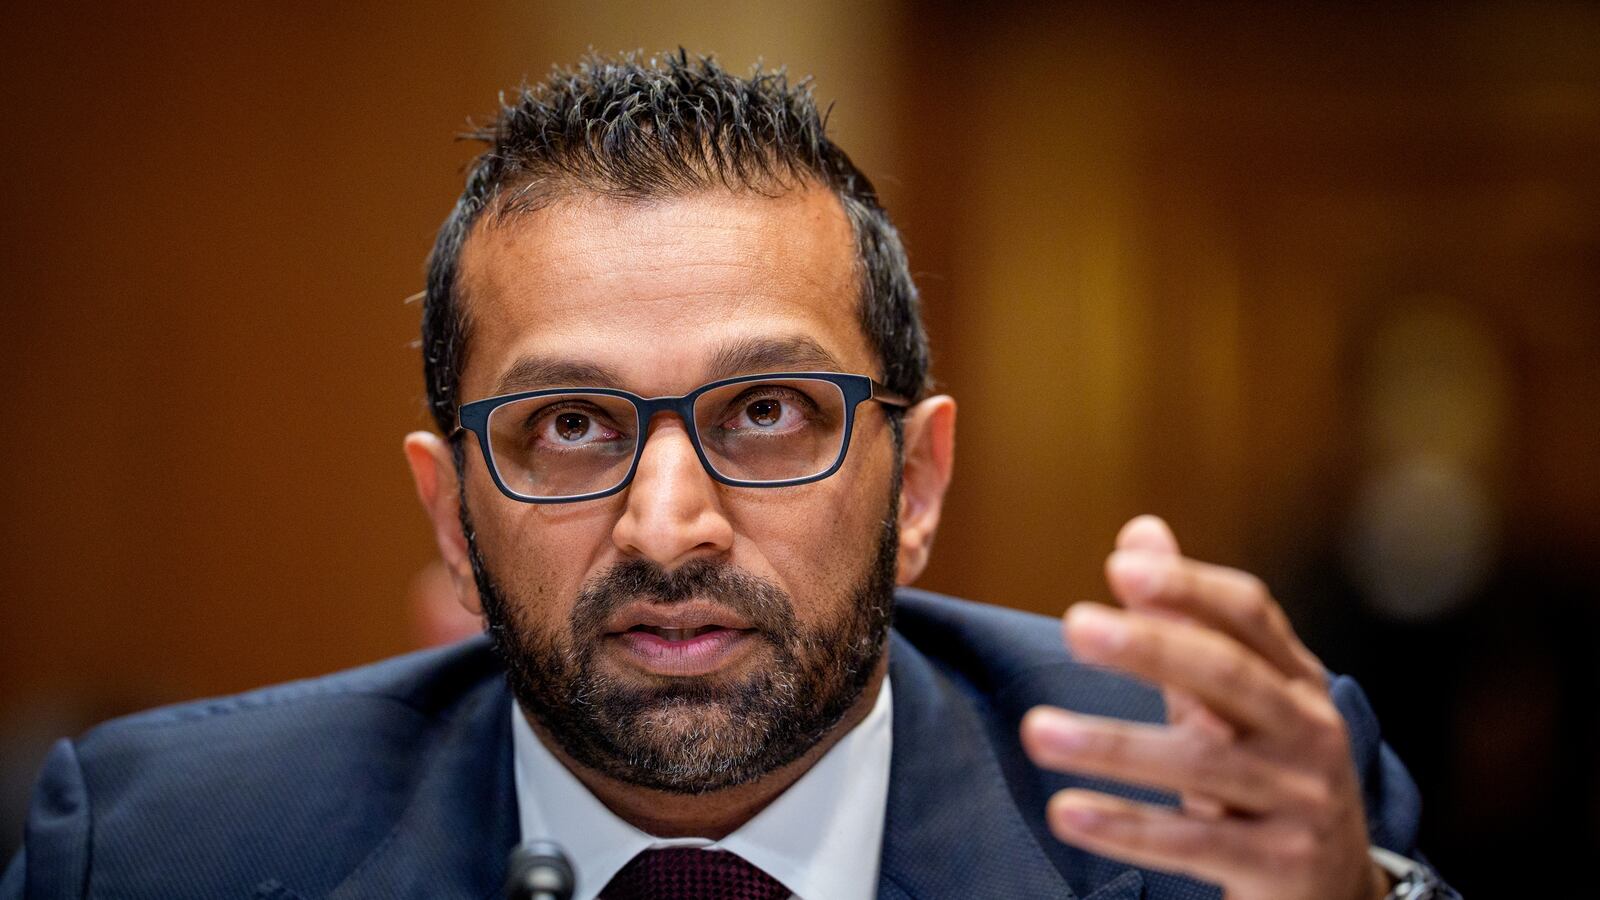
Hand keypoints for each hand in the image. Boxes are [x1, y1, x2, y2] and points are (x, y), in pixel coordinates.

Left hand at [1019, 516, 1388, 899]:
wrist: (1337, 888)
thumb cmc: (1267, 770)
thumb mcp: (1235, 695)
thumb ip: (1186, 620)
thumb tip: (1139, 532)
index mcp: (1295, 679)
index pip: (1249, 615)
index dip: (1189, 587)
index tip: (1120, 566)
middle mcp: (1308, 731)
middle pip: (1229, 677)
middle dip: (1152, 648)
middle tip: (1074, 625)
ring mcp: (1300, 799)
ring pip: (1203, 763)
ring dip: (1113, 745)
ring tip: (1037, 731)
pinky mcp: (1280, 866)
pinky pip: (1194, 844)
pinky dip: (1127, 826)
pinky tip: (1066, 812)